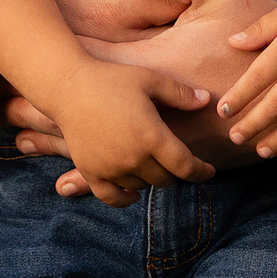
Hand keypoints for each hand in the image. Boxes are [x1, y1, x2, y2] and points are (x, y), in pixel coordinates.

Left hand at [15, 0, 276, 192]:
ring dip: (71, 150)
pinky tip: (78, 183)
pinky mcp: (194, 152)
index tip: (17, 86)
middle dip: (52, 123)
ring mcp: (180, 138)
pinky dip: (104, 175)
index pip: (99, 79)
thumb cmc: (261, 30)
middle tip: (7, 122)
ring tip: (29, 148)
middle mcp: (166, 114)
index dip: (58, 83)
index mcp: (165, 72)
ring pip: (115, 150)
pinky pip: (139, 168)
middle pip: (99, 122)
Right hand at [44, 63, 214, 207]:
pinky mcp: (91, 172)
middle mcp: (133, 157)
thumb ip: (180, 93)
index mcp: (151, 136)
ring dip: (151, 178)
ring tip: (152, 162)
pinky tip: (133, 191)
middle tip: (176, 159)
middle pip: (166, 179)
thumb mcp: (150, 79)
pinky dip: (126, 198)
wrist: (67, 86)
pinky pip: (114, 198)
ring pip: (143, 186)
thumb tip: (206, 100)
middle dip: (176, 171)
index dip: (202, 172)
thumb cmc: (111, 78)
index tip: (209, 171)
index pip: (186, 167)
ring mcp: (111, 168)